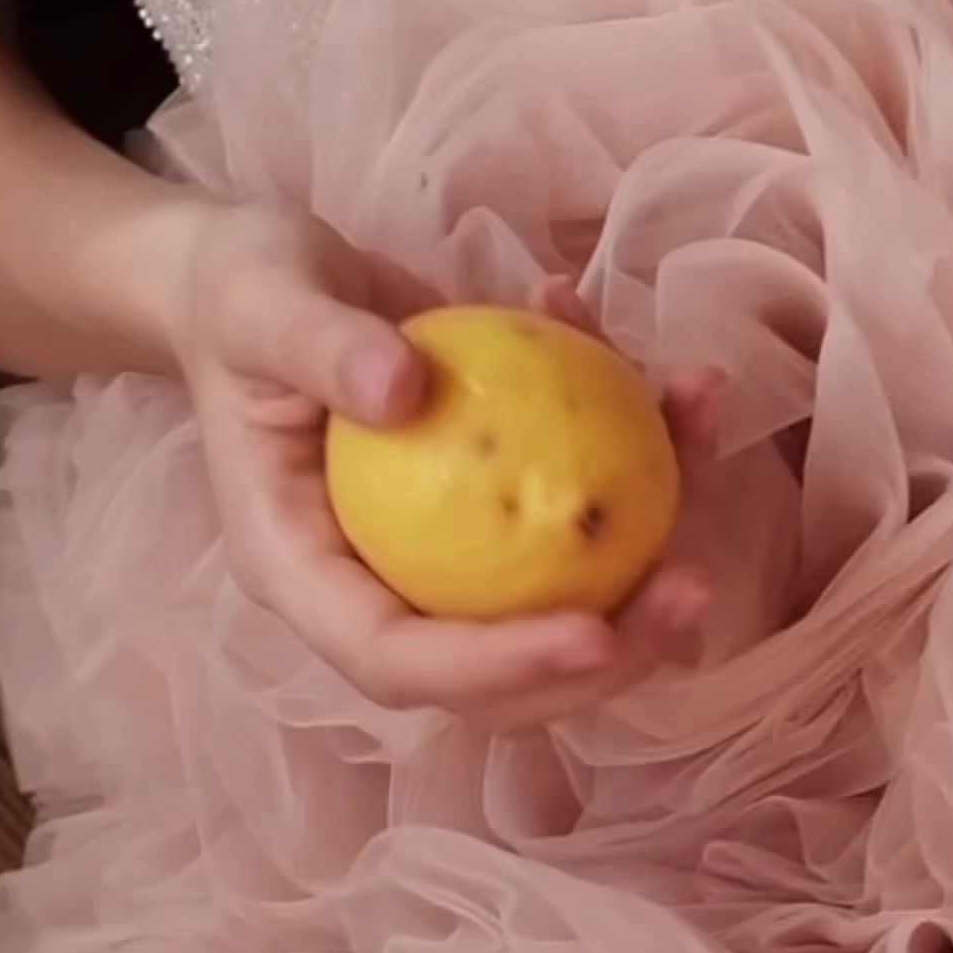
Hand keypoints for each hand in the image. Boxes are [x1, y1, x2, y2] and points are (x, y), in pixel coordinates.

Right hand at [154, 202, 717, 723]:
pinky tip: (677, 374)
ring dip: (657, 552)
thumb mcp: (260, 304)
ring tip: (710, 453)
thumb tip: (403, 391)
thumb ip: (318, 347)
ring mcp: (444, 554)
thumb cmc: (243, 296)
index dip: (497, 666)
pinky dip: (646, 450)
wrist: (259, 276)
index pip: (399, 660)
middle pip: (500, 675)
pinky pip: (583, 509)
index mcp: (304, 573)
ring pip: (563, 602)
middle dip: (608, 654)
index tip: (590, 631)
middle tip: (695, 585)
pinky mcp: (497, 509)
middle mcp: (379, 586)